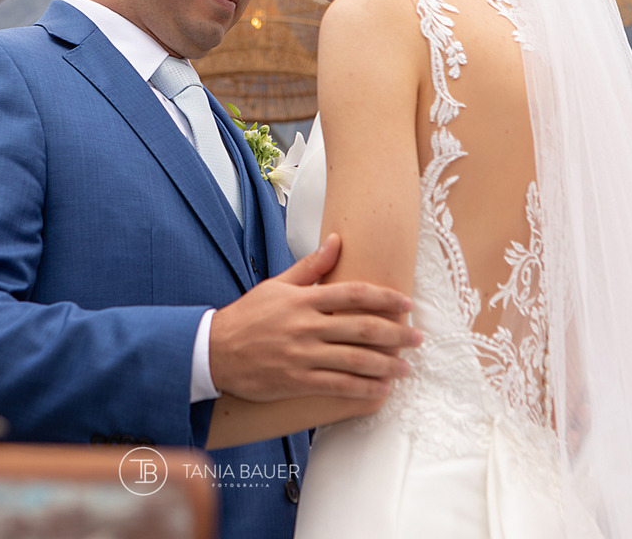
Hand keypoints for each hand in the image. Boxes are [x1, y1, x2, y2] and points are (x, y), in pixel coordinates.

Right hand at [209, 234, 423, 402]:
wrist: (214, 351)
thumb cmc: (248, 316)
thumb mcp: (276, 285)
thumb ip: (310, 266)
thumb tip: (336, 240)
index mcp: (303, 299)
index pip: (354, 293)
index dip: (385, 298)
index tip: (406, 303)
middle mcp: (306, 325)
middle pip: (362, 327)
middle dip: (396, 333)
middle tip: (417, 338)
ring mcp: (302, 355)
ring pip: (355, 359)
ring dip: (386, 364)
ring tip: (405, 368)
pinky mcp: (296, 380)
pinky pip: (337, 385)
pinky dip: (362, 389)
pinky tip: (380, 390)